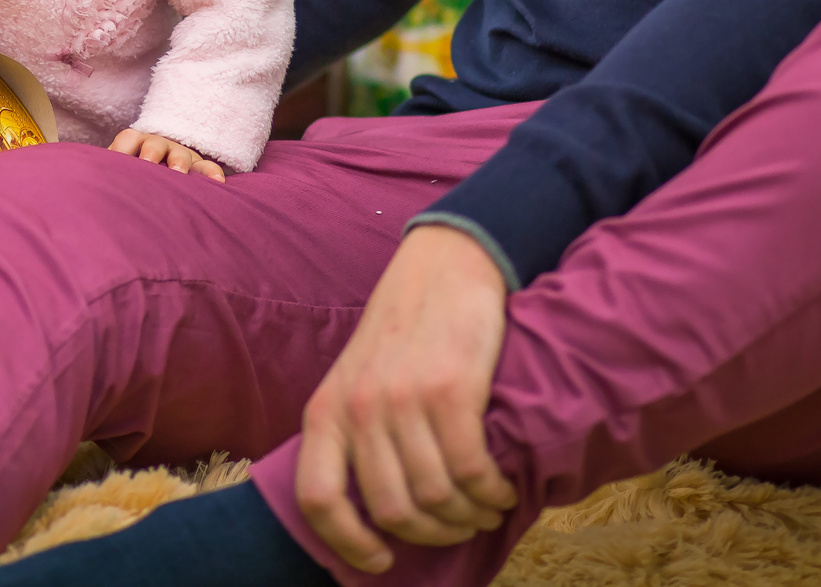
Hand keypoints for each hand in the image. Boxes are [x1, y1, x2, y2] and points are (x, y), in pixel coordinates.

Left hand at [111, 127, 225, 180]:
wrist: (156, 174)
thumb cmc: (129, 178)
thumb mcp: (115, 173)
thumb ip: (101, 177)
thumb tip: (71, 190)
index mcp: (134, 144)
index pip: (128, 138)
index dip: (122, 150)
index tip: (118, 165)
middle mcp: (157, 146)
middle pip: (154, 144)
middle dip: (151, 154)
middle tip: (147, 166)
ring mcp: (179, 155)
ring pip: (182, 154)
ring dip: (180, 163)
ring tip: (179, 175)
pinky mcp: (198, 168)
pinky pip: (208, 168)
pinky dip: (212, 174)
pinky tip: (218, 185)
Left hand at [294, 224, 517, 571]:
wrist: (444, 263)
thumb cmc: (404, 330)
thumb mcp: (357, 378)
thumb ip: (356, 433)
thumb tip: (376, 509)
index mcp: (326, 410)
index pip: (318, 498)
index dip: (348, 543)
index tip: (381, 560)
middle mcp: (359, 408)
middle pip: (392, 510)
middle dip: (433, 533)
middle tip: (460, 525)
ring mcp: (403, 398)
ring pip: (436, 497)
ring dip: (470, 515)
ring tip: (487, 505)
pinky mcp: (451, 389)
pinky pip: (472, 470)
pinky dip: (492, 492)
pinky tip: (502, 487)